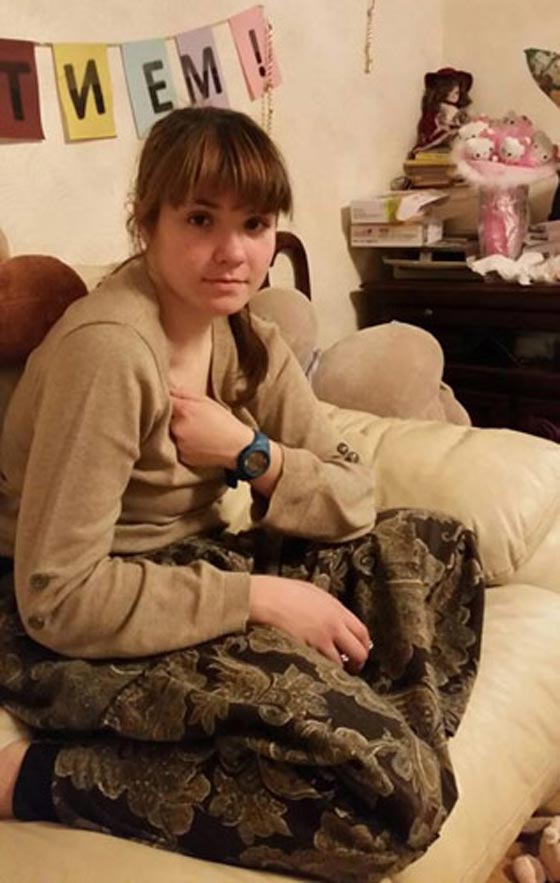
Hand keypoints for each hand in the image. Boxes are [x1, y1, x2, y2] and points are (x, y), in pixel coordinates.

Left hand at [170, 390, 252, 468]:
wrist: (238, 448)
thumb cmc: (224, 422)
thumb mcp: (207, 402)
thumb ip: (185, 393)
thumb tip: (168, 389)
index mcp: (184, 410)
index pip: (165, 401)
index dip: (170, 402)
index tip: (176, 403)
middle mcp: (178, 428)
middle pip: (167, 420)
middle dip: (176, 418)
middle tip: (192, 421)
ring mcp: (179, 444)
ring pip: (172, 434)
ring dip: (180, 432)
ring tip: (197, 433)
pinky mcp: (182, 457)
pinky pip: (178, 447)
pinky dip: (185, 445)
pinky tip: (198, 443)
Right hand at [249, 575, 371, 671]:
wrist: (263, 598)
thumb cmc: (281, 592)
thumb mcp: (312, 592)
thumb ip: (327, 607)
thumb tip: (334, 618)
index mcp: (336, 608)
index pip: (362, 632)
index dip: (364, 646)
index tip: (360, 652)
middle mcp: (333, 624)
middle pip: (359, 652)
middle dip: (357, 664)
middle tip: (351, 669)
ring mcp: (320, 639)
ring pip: (340, 664)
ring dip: (337, 670)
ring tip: (330, 673)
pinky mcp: (306, 650)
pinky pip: (321, 666)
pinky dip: (321, 671)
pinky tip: (315, 671)